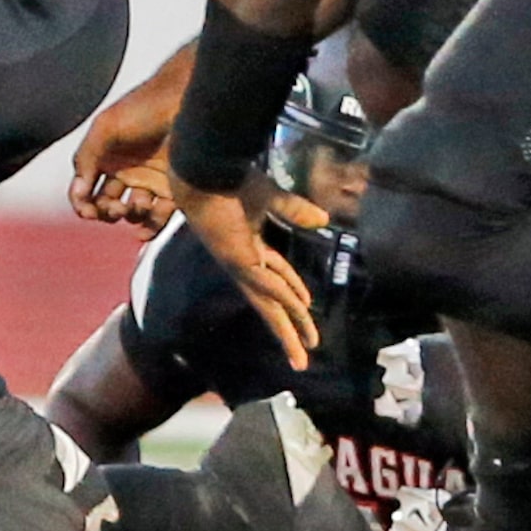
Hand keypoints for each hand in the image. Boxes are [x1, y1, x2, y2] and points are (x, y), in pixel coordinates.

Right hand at [70, 44, 192, 221]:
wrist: (187, 99)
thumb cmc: (145, 107)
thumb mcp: (106, 127)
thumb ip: (87, 157)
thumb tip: (78, 192)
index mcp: (105, 157)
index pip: (85, 190)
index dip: (82, 204)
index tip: (88, 211)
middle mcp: (126, 170)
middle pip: (106, 204)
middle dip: (106, 212)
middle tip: (117, 207)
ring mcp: (150, 180)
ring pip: (132, 212)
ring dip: (129, 216)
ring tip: (137, 206)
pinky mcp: (173, 187)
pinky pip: (158, 215)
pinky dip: (149, 228)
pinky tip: (143, 231)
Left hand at [167, 169, 328, 371]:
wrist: (206, 172)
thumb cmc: (231, 181)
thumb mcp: (272, 198)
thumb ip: (296, 211)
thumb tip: (323, 219)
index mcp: (249, 249)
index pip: (276, 279)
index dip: (293, 294)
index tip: (309, 308)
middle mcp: (244, 263)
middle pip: (271, 304)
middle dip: (288, 330)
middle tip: (302, 358)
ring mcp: (240, 264)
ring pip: (269, 304)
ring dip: (288, 328)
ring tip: (304, 351)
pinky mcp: (237, 259)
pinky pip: (267, 283)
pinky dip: (285, 294)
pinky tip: (302, 308)